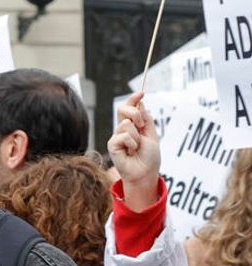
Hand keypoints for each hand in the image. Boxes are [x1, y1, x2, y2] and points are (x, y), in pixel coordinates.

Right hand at [109, 93, 161, 210]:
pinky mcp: (112, 145)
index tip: (141, 93)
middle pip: (123, 109)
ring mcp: (116, 136)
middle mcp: (123, 129)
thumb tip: (141, 104)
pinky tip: (131, 152)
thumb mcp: (152, 135)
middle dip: (135, 114)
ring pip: (126, 124)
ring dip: (136, 136)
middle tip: (141, 127)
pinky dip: (131, 144)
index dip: (134, 99)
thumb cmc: (149, 157)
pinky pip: (123, 136)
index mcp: (133, 126)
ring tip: (137, 147)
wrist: (145, 173)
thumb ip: (146, 120)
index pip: (130, 108)